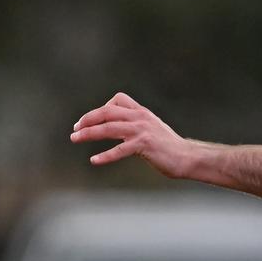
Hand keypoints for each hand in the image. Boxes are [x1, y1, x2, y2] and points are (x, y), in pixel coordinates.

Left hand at [70, 92, 196, 178]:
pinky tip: (94, 161)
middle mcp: (140, 117)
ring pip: (109, 128)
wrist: (187, 157)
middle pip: (107, 112)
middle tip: (74, 129)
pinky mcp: (144, 145)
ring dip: (88, 133)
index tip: (88, 122)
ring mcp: (142, 130)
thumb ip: (135, 125)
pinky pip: (119, 149)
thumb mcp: (151, 129)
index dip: (100, 109)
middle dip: (87, 119)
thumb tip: (117, 130)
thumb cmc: (168, 147)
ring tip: (75, 139)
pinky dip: (105, 155)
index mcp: (141, 112)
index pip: (117, 100)